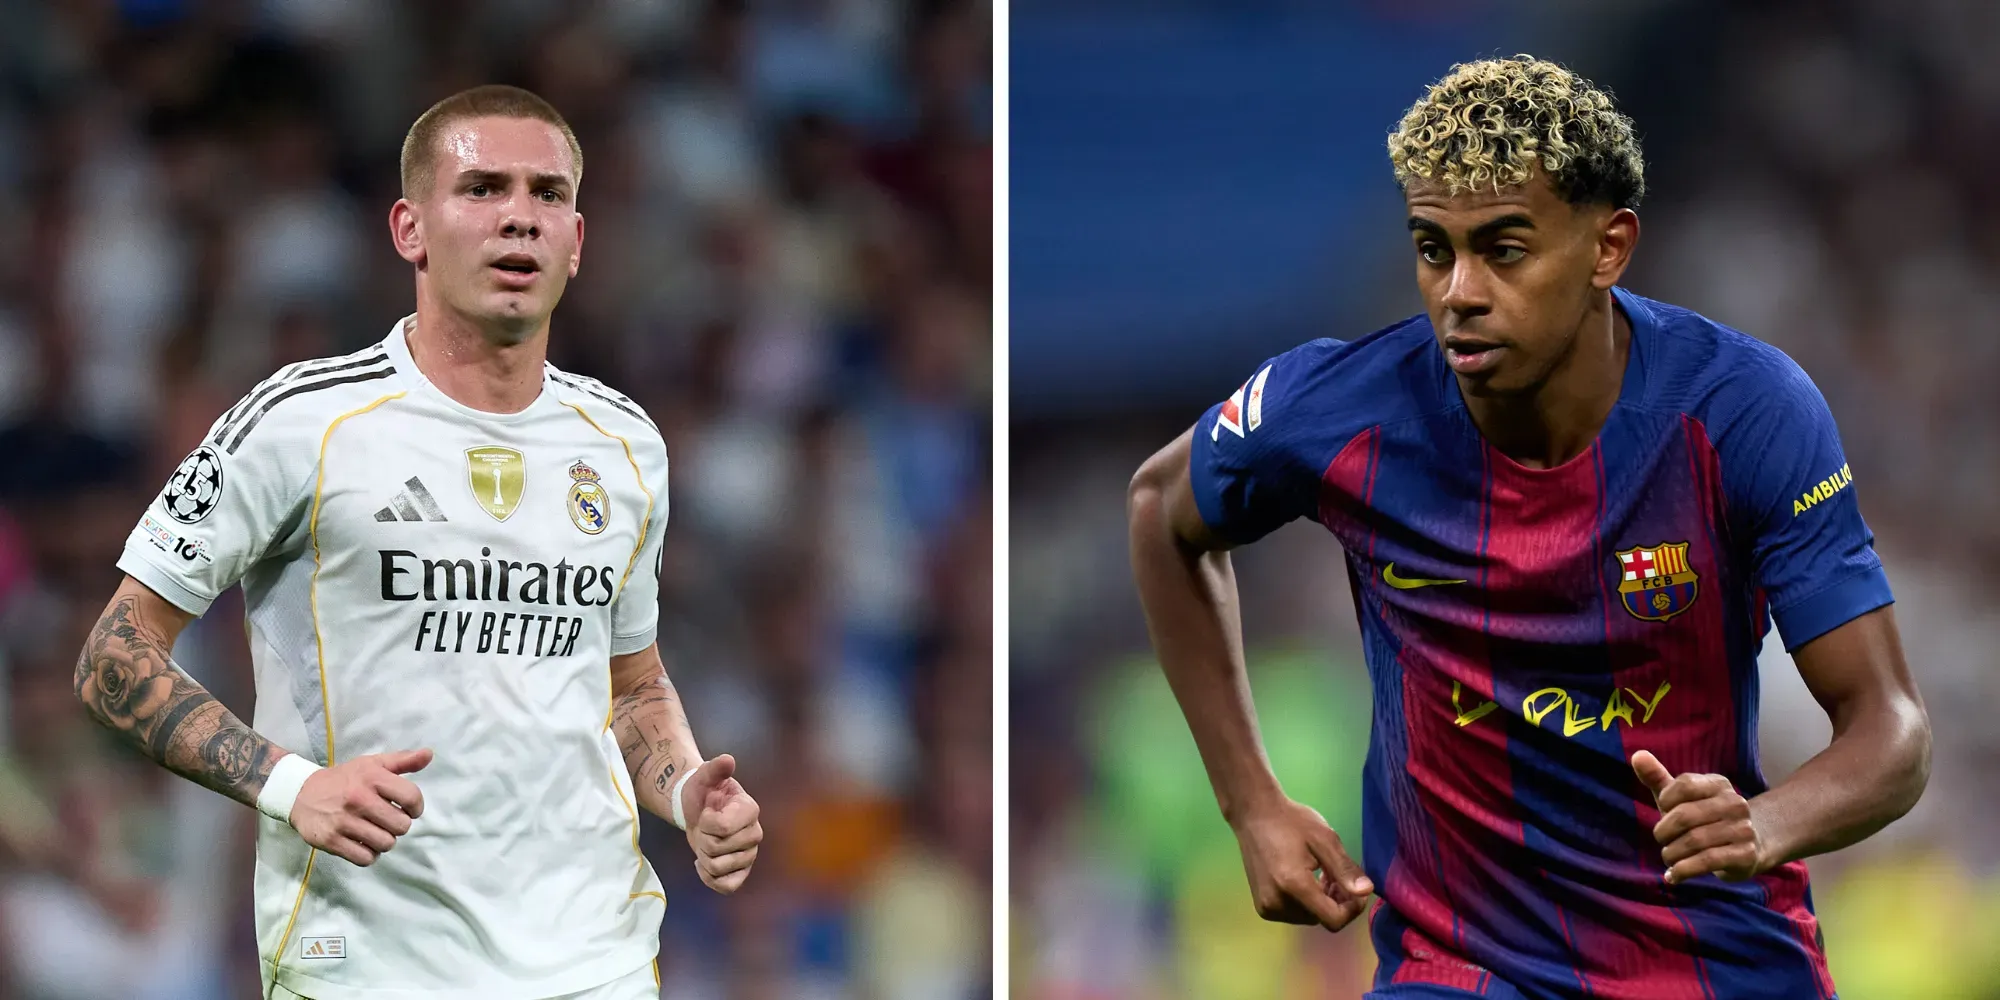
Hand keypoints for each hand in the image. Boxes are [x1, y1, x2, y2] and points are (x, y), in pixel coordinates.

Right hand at [290, 749, 430, 866]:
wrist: (300, 793)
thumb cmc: (344, 779)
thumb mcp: (372, 764)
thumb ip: (403, 761)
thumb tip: (429, 754)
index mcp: (372, 777)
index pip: (412, 797)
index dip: (416, 807)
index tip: (408, 809)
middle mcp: (358, 798)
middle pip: (401, 826)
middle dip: (398, 825)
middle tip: (387, 821)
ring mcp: (343, 821)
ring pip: (385, 844)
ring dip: (384, 841)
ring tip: (375, 832)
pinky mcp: (330, 841)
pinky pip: (365, 858)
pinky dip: (369, 854)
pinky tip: (363, 843)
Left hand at [678, 754, 762, 893]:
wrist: (697, 810)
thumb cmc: (702, 792)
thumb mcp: (704, 776)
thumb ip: (715, 768)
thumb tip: (727, 760)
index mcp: (749, 810)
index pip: (723, 828)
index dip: (706, 822)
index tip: (706, 811)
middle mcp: (754, 834)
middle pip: (717, 850)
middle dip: (703, 839)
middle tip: (705, 827)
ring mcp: (749, 855)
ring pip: (718, 869)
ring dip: (703, 857)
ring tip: (706, 842)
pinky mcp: (741, 872)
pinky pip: (726, 886)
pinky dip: (709, 878)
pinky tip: (703, 864)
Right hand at [1230, 798, 1373, 930]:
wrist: (1254, 814)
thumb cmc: (1291, 821)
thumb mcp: (1324, 839)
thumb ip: (1345, 868)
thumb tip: (1367, 891)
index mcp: (1294, 885)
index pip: (1333, 919)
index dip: (1352, 908)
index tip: (1356, 888)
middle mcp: (1277, 903)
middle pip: (1322, 919)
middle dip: (1337, 901)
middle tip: (1337, 874)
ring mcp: (1267, 907)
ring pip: (1310, 918)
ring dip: (1322, 902)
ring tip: (1321, 874)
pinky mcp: (1262, 906)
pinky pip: (1295, 913)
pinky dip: (1306, 902)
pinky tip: (1305, 879)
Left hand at [1631, 750, 1764, 883]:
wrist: (1751, 844)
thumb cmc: (1705, 818)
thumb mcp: (1680, 798)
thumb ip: (1658, 778)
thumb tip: (1637, 756)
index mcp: (1718, 784)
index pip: (1683, 785)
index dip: (1665, 800)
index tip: (1664, 812)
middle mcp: (1735, 803)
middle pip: (1685, 815)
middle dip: (1664, 832)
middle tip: (1662, 841)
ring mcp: (1743, 829)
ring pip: (1694, 841)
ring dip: (1671, 854)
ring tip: (1668, 858)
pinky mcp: (1746, 855)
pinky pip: (1707, 861)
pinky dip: (1683, 870)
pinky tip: (1674, 876)